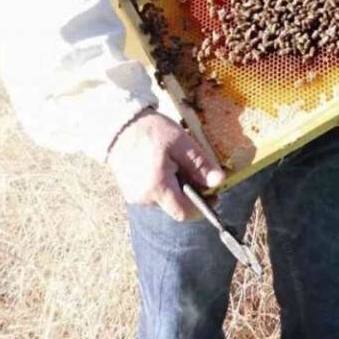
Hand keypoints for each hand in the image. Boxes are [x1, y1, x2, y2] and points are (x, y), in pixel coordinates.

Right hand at [106, 110, 223, 221]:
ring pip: (165, 199)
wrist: (120, 126)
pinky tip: (164, 165)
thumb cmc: (151, 131)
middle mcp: (144, 198)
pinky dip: (164, 184)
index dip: (202, 206)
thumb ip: (200, 164)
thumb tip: (218, 181)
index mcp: (157, 187)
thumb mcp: (181, 142)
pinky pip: (154, 193)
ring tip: (177, 163)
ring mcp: (135, 196)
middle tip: (196, 170)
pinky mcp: (130, 191)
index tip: (214, 194)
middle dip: (190, 192)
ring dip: (176, 187)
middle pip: (175, 205)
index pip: (184, 212)